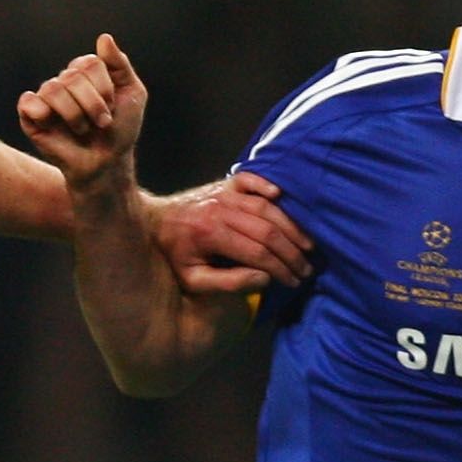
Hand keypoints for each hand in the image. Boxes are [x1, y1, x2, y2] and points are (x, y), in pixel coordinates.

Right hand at [17, 34, 147, 191]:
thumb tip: (104, 38)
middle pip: (72, 76)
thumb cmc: (120, 130)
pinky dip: (39, 110)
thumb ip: (119, 65)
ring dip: (75, 114)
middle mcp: (65, 82)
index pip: (90, 63)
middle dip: (93, 104)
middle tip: (102, 123)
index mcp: (86, 73)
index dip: (104, 87)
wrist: (106, 163)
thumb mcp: (131, 94)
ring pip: (53, 88)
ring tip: (83, 130)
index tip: (113, 108)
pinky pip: (28, 102)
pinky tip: (49, 120)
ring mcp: (47, 99)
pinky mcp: (31, 118)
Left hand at [155, 169, 312, 295]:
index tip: (294, 281)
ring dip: (290, 226)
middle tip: (306, 268)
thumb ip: (227, 283)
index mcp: (210, 234)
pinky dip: (266, 185)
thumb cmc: (174, 256)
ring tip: (307, 244)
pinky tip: (281, 197)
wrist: (154, 223)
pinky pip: (250, 179)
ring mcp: (223, 192)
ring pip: (266, 206)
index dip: (280, 269)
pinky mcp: (224, 183)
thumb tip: (264, 279)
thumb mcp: (193, 280)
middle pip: (268, 230)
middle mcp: (220, 208)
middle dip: (291, 252)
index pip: (257, 253)